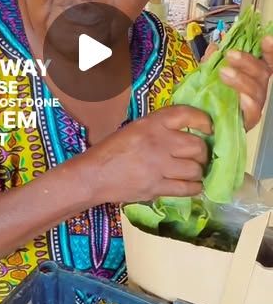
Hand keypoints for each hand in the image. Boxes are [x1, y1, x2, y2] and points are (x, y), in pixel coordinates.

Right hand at [90, 105, 211, 203]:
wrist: (94, 175)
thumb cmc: (113, 149)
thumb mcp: (135, 129)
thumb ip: (159, 128)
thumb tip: (188, 133)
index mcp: (152, 124)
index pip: (186, 115)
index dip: (203, 121)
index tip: (209, 128)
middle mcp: (159, 142)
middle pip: (197, 146)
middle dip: (203, 153)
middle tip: (199, 156)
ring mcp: (158, 166)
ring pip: (195, 169)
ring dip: (198, 172)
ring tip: (194, 172)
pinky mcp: (157, 187)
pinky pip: (187, 188)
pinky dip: (194, 188)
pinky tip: (192, 186)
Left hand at [204, 36, 272, 130]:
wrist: (208, 121)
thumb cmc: (215, 94)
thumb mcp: (210, 73)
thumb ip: (212, 60)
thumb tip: (214, 47)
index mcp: (253, 73)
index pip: (267, 60)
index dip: (270, 50)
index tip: (267, 39)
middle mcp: (258, 86)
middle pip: (261, 71)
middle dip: (246, 61)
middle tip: (231, 55)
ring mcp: (255, 102)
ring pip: (256, 90)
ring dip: (241, 79)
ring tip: (225, 73)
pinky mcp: (249, 119)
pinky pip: (253, 111)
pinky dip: (248, 104)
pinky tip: (241, 97)